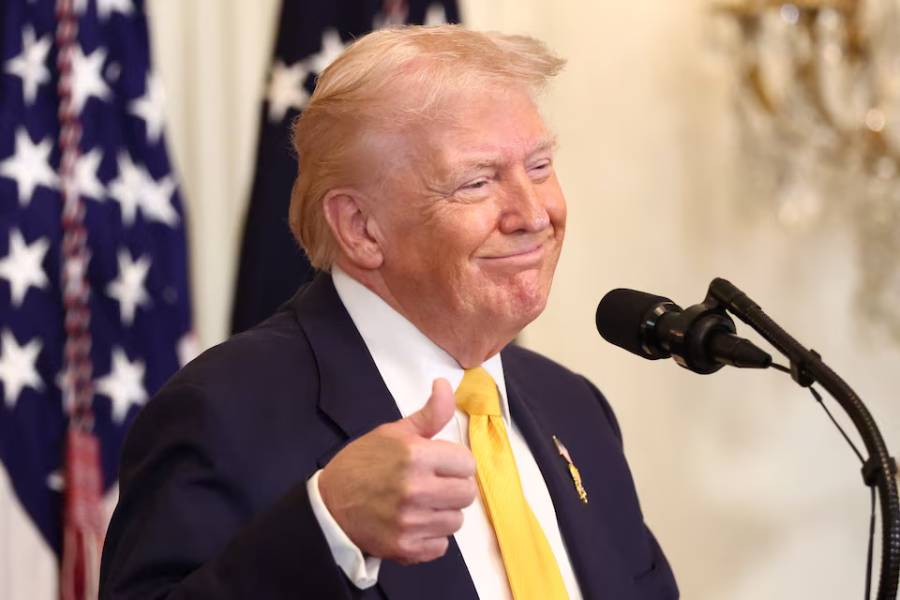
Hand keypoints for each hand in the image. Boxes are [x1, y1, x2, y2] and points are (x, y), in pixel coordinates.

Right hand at [318, 378, 477, 564]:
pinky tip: (415, 523)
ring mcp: (411, 521)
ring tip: (423, 504)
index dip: (455, 462)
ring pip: (456, 521)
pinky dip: (431, 537)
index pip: (466, 463)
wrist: (328, 504)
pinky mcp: (405, 547)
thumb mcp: (393, 432)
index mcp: (415, 455)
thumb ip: (429, 414)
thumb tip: (446, 384)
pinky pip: (441, 545)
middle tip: (434, 484)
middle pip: (467, 494)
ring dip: (443, 513)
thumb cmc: (363, 463)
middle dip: (454, 487)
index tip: (441, 464)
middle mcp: (416, 489)